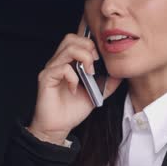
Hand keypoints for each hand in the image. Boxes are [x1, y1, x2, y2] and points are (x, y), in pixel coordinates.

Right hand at [28, 18, 121, 144]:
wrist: (59, 127)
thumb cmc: (73, 109)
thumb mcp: (96, 93)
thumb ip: (108, 82)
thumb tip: (120, 73)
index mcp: (69, 62)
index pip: (78, 39)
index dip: (91, 42)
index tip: (101, 57)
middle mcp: (59, 62)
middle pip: (71, 38)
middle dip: (88, 47)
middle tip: (95, 63)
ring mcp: (51, 69)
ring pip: (68, 48)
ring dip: (84, 58)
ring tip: (89, 73)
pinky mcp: (46, 78)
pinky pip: (61, 68)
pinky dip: (73, 77)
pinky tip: (74, 88)